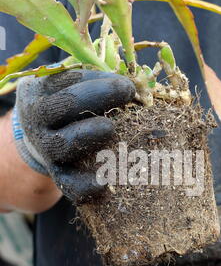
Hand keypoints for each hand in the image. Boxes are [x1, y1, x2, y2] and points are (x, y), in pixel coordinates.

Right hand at [13, 70, 134, 203]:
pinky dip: (85, 185)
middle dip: (97, 96)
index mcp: (40, 90)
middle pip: (63, 106)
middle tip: (126, 92)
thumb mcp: (71, 89)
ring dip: (87, 136)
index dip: (98, 80)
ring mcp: (45, 149)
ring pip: (62, 144)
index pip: (68, 80)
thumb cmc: (69, 110)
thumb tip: (140, 85)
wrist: (42, 144)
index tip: (127, 83)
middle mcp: (37, 119)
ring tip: (110, 129)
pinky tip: (104, 183)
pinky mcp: (56, 175)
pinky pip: (68, 183)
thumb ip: (97, 84)